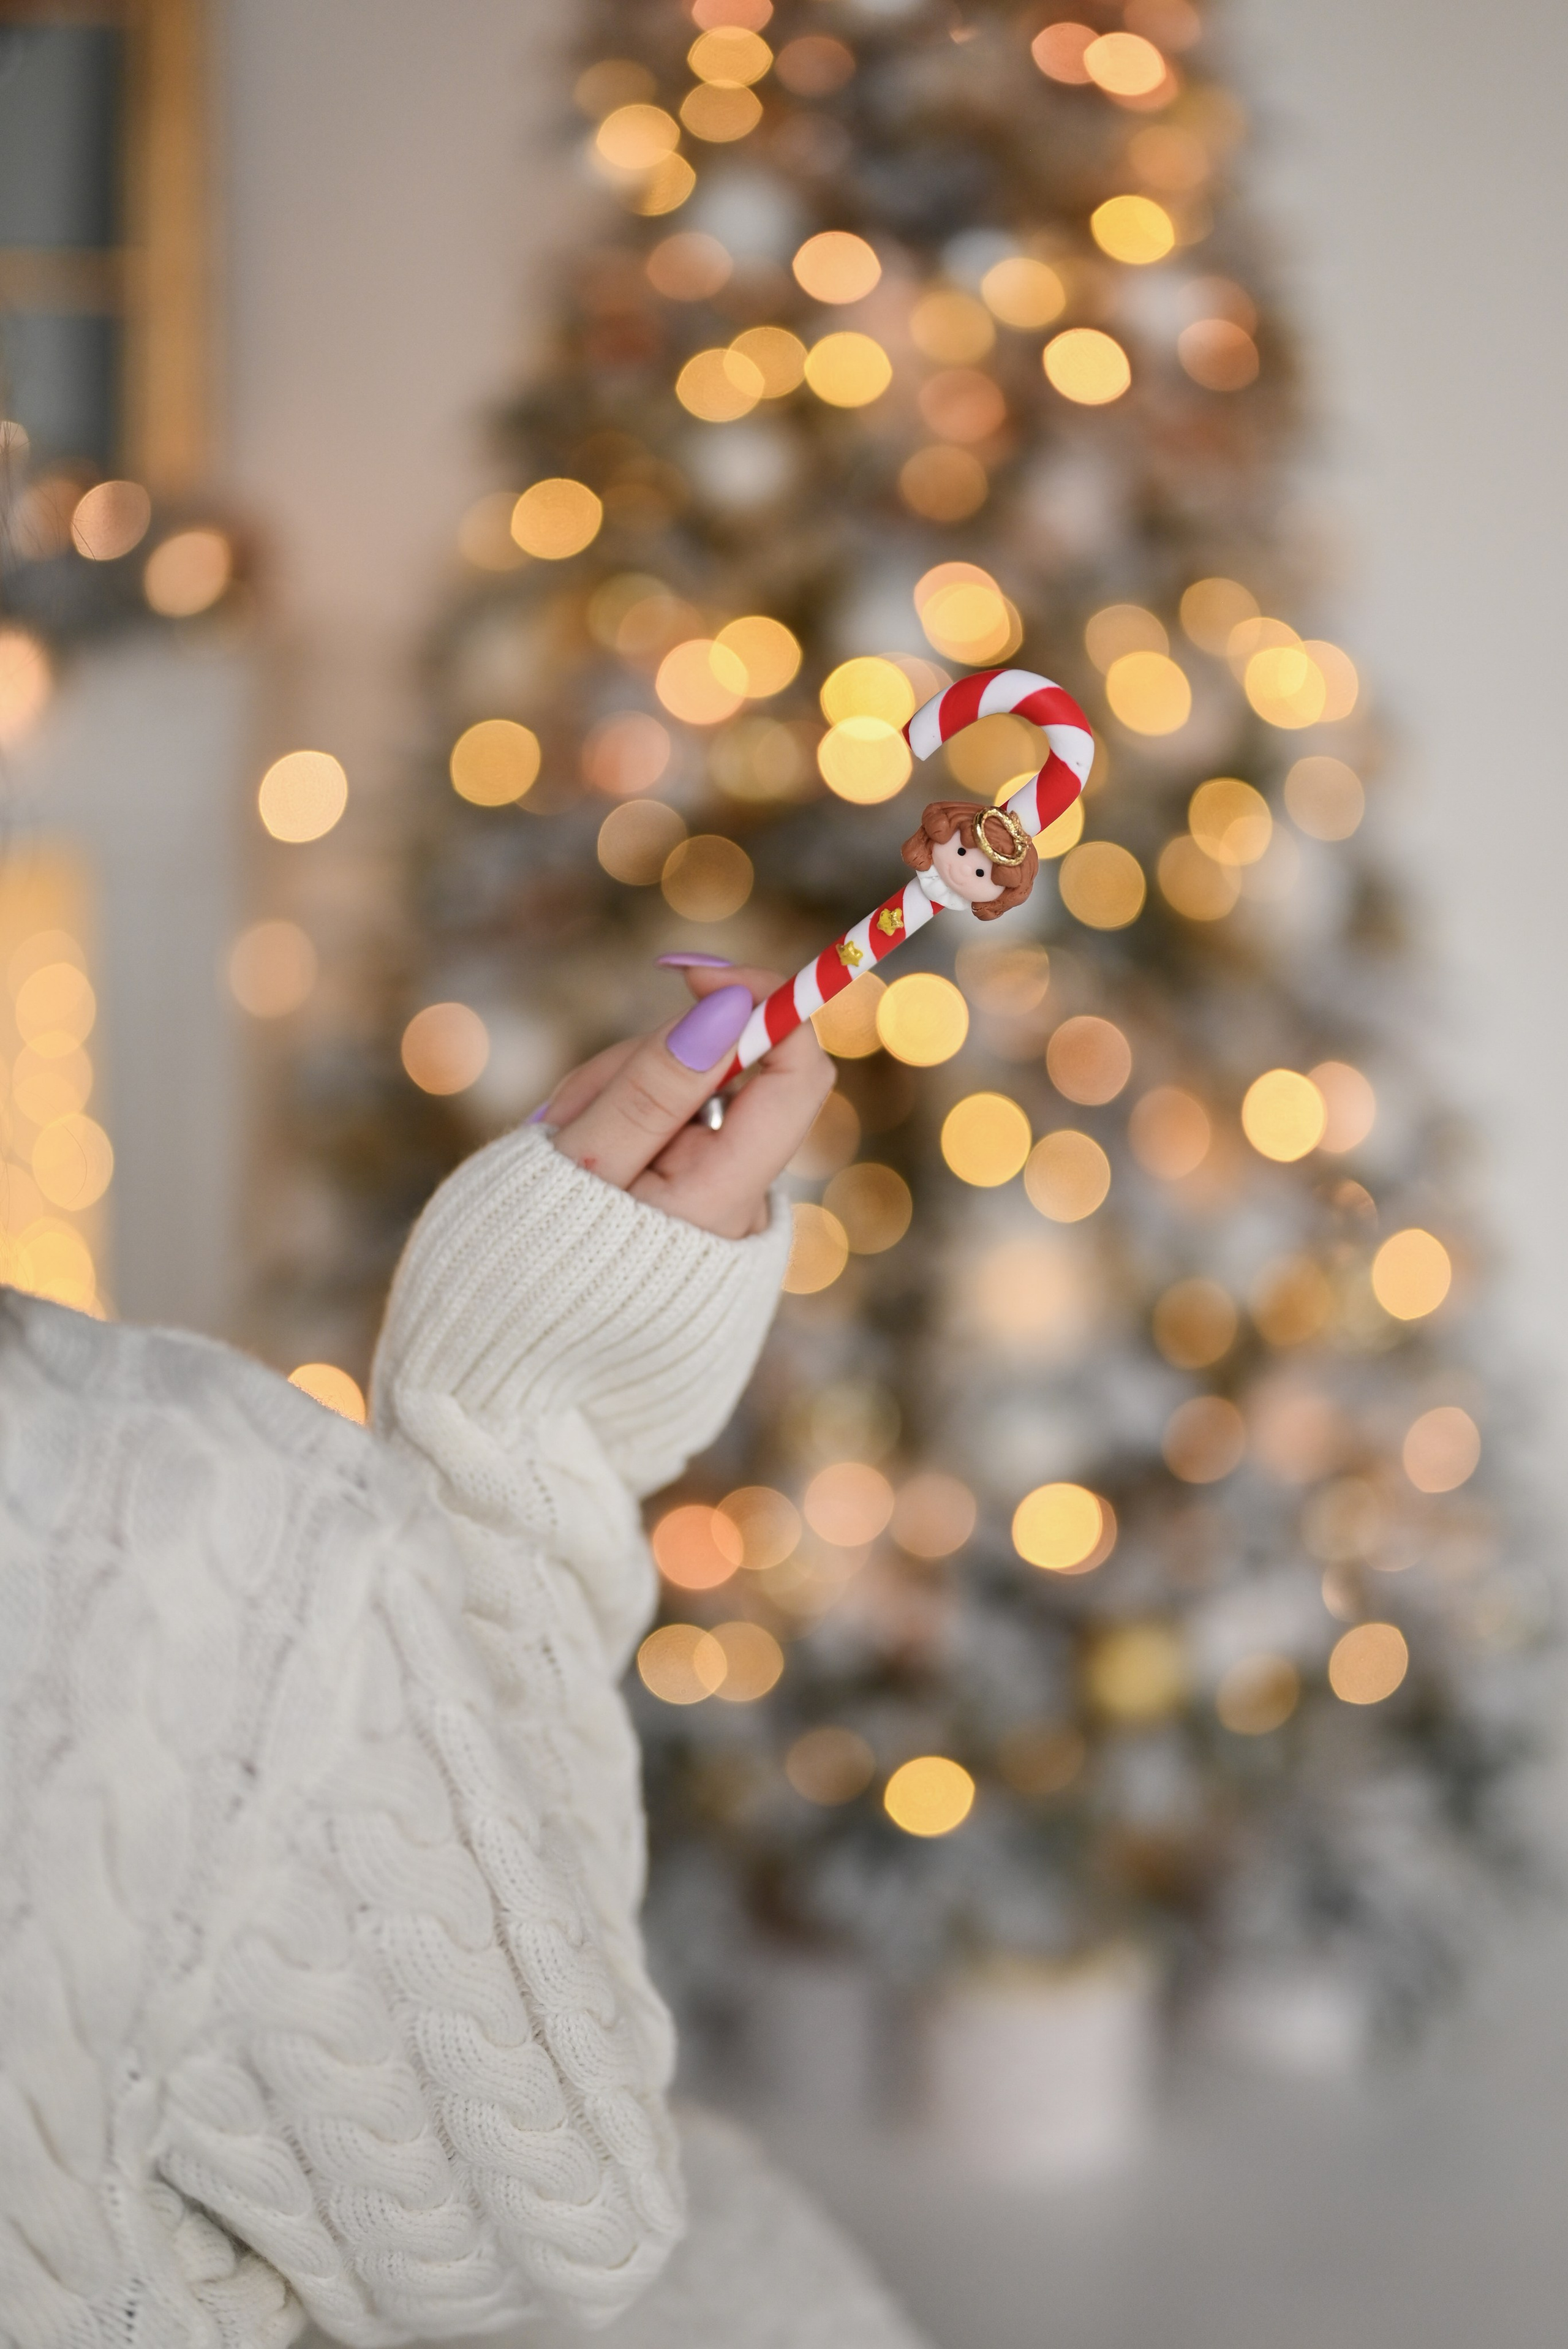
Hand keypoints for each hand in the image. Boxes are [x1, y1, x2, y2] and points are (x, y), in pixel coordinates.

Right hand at [535, 964, 833, 1239]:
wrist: (512, 1341)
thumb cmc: (534, 1261)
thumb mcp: (581, 1162)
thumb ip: (652, 1085)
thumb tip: (732, 1008)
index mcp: (723, 1200)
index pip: (797, 1075)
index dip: (762, 1005)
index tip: (690, 974)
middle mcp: (736, 1200)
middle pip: (723, 1071)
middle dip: (649, 1059)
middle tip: (571, 1109)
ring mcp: (710, 1196)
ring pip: (682, 1088)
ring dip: (617, 1090)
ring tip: (558, 1143)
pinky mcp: (681, 1189)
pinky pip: (660, 1120)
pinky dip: (615, 1117)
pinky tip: (574, 1153)